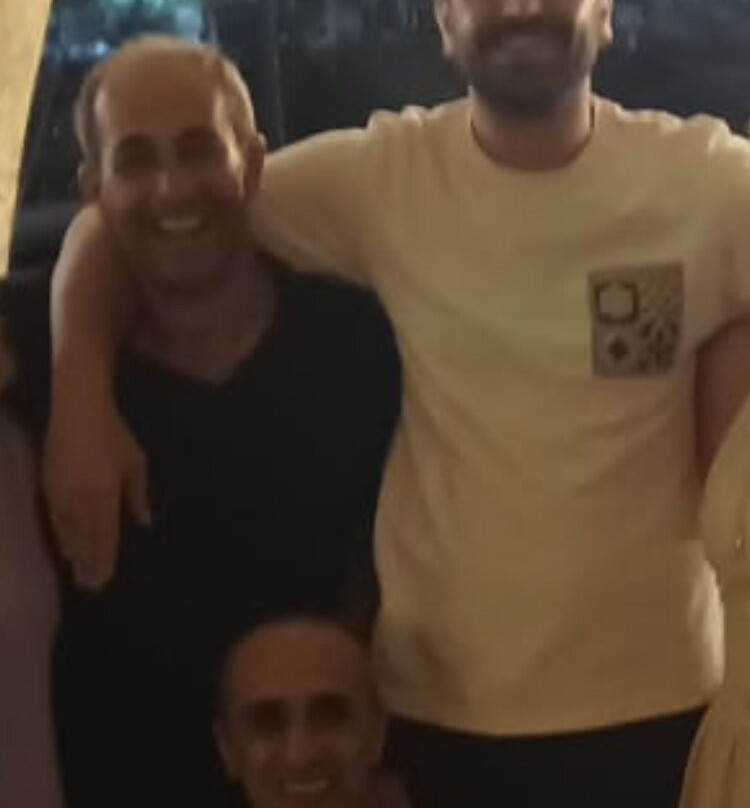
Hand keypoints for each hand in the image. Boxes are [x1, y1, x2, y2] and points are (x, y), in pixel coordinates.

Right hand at [43, 396, 150, 589]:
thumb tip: (144, 522)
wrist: (77, 411)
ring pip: (68, 534)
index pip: (104, 536)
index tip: (105, 579)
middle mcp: (81, 500)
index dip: (104, 560)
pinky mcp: (48, 487)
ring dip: (75, 555)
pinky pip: (55, 520)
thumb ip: (138, 496)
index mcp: (105, 495)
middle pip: (85, 540)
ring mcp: (62, 494)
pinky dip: (62, 537)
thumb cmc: (114, 435)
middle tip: (92, 587)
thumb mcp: (135, 464)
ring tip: (80, 573)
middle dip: (89, 564)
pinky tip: (66, 548)